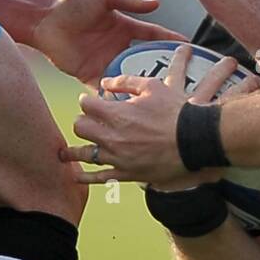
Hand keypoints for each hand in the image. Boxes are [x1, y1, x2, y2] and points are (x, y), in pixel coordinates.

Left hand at [31, 0, 184, 85]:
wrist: (44, 20)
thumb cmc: (72, 3)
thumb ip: (129, 0)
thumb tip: (156, 3)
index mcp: (124, 26)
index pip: (152, 35)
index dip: (169, 40)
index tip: (188, 47)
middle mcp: (117, 46)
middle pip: (144, 60)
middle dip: (160, 70)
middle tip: (178, 82)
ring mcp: (105, 62)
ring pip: (128, 78)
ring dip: (139, 88)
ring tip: (157, 100)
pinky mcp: (89, 74)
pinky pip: (106, 89)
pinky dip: (115, 98)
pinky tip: (128, 108)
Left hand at [62, 44, 235, 186]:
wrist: (195, 140)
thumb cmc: (175, 112)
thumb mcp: (152, 87)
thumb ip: (125, 82)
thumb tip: (105, 83)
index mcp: (117, 114)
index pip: (87, 105)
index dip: (87, 101)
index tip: (90, 102)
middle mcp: (113, 137)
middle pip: (81, 128)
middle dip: (83, 121)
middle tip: (87, 121)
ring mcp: (119, 157)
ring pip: (85, 153)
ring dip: (74, 151)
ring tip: (65, 153)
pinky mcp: (127, 173)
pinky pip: (100, 177)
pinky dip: (85, 177)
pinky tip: (76, 175)